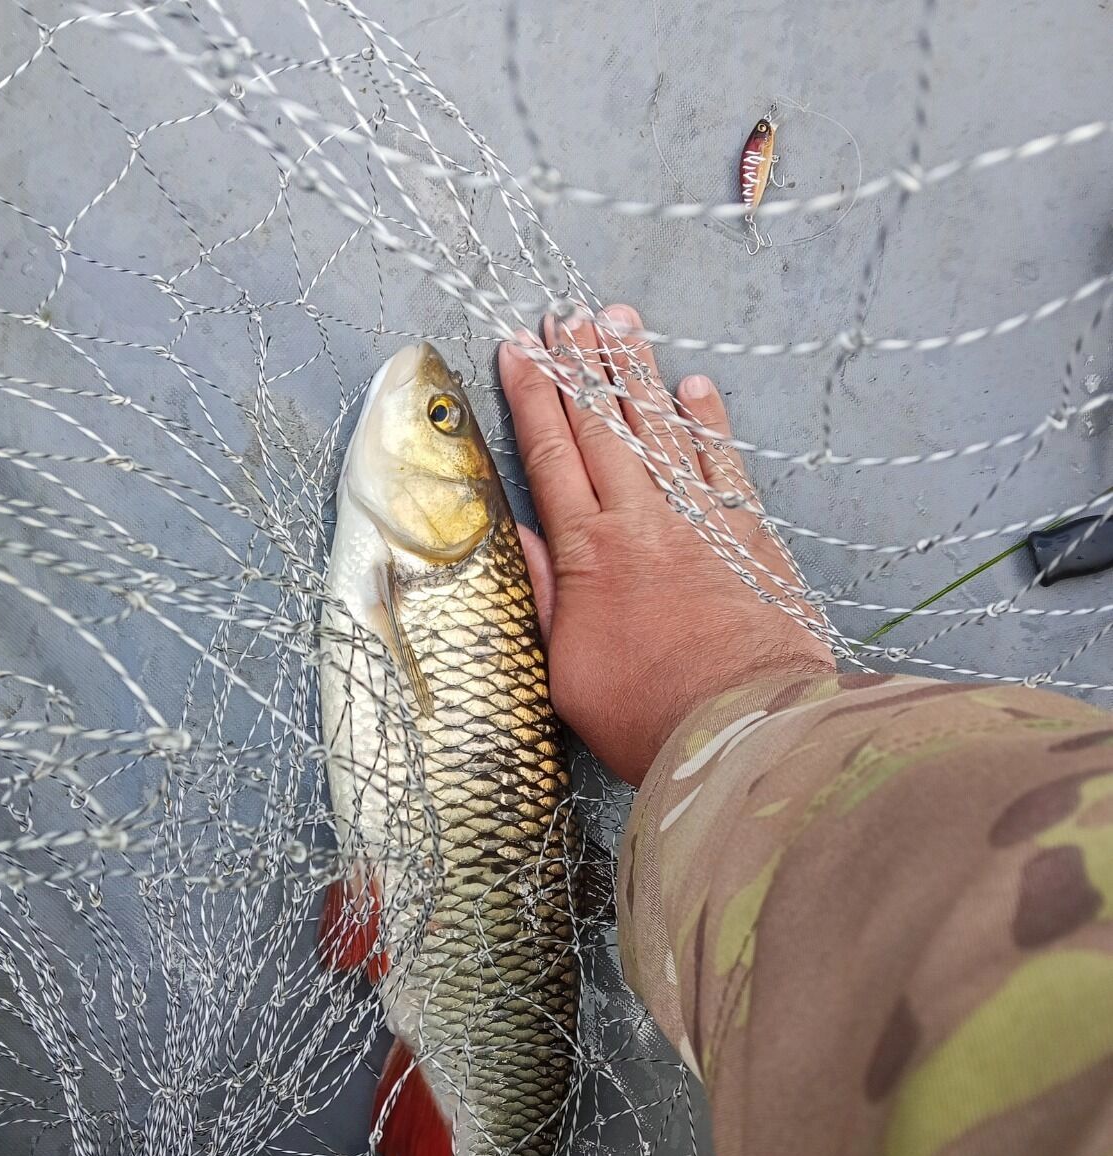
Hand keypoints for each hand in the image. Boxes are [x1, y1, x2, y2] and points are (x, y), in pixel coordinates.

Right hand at [498, 304, 832, 785]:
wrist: (740, 727)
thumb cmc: (647, 715)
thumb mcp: (566, 672)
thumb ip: (548, 599)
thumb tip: (527, 543)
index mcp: (588, 554)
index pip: (551, 457)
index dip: (532, 399)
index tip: (519, 352)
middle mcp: (641, 522)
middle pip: (603, 427)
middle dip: (580, 366)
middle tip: (566, 316)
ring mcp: (698, 522)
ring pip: (661, 429)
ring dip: (637, 372)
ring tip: (620, 321)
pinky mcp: (748, 536)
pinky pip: (723, 463)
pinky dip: (708, 423)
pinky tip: (696, 387)